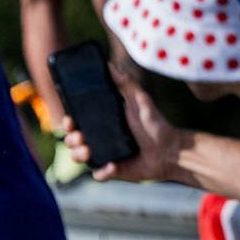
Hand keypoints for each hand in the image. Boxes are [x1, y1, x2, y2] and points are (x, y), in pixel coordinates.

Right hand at [62, 69, 179, 183]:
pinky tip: (113, 165)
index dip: (69, 122)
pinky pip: (97, 174)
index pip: (76, 122)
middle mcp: (99, 139)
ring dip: (78, 154)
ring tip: (89, 151)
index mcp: (101, 123)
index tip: (70, 120)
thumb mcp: (140, 100)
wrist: (170, 150)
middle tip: (80, 136)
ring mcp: (104, 156)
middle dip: (70, 138)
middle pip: (72, 140)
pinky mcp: (111, 171)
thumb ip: (125, 83)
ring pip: (78, 157)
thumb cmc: (155, 124)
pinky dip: (102, 171)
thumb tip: (109, 65)